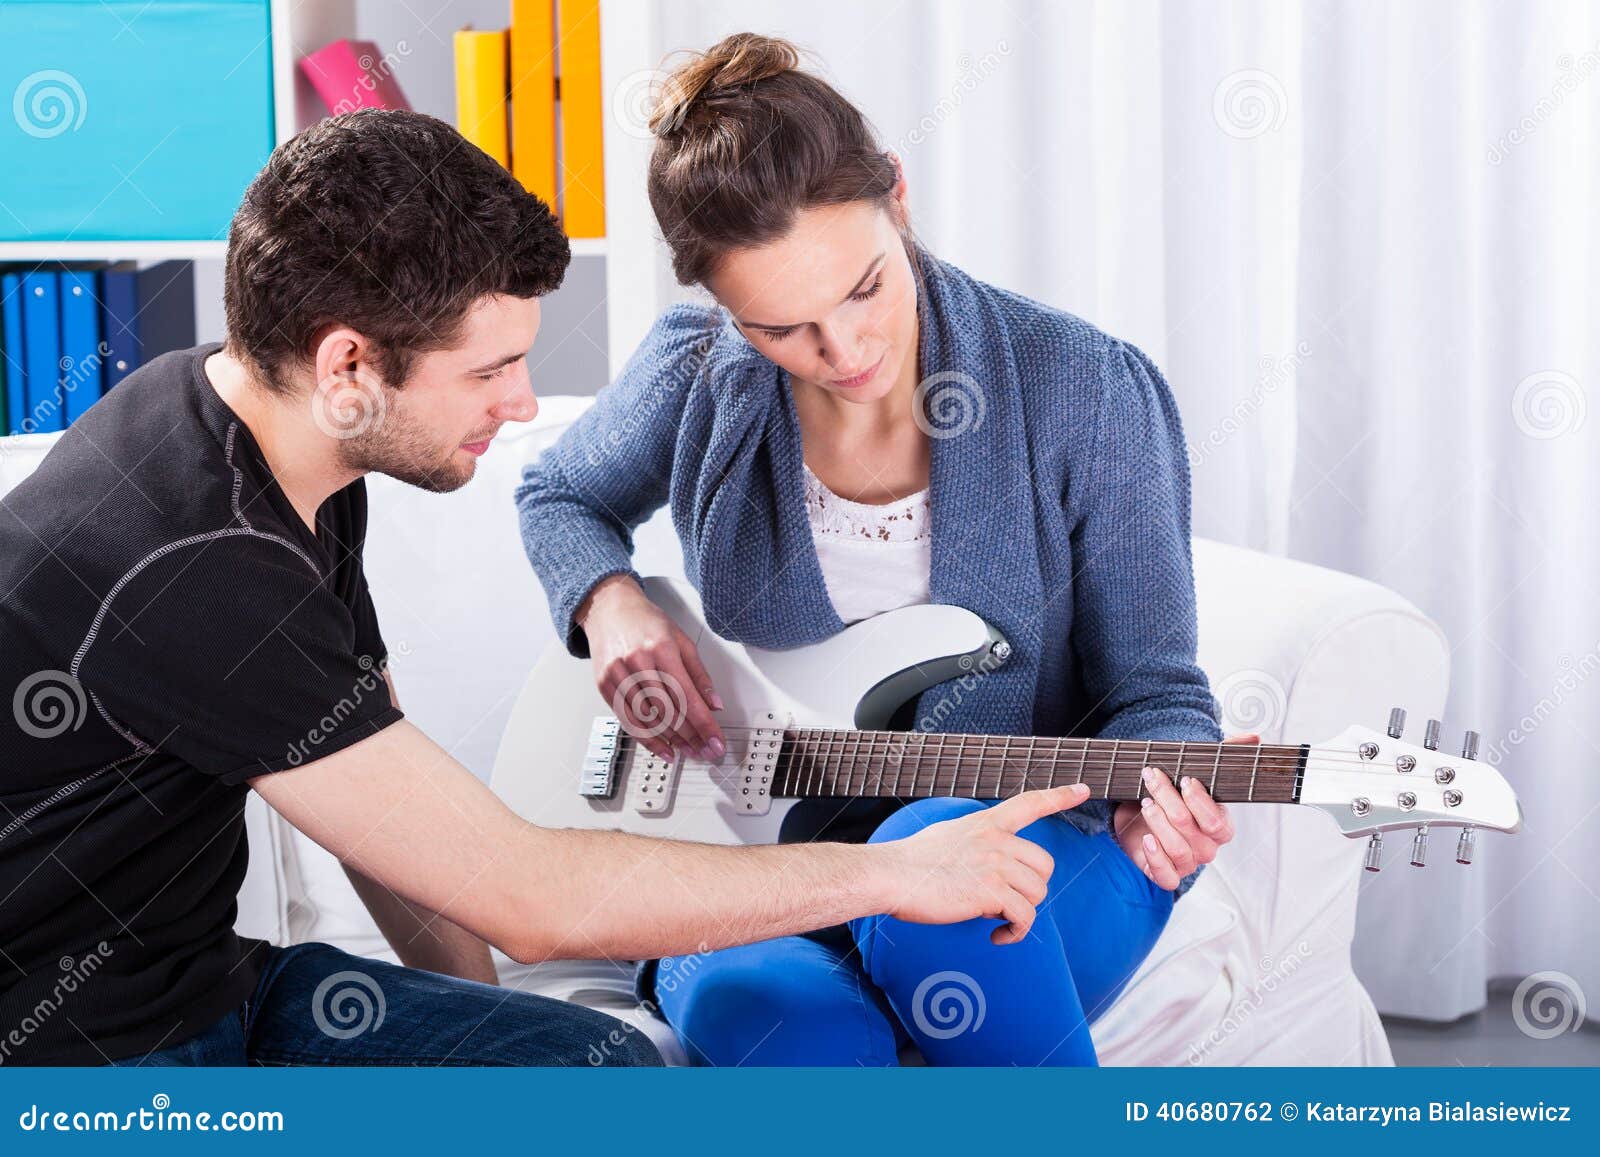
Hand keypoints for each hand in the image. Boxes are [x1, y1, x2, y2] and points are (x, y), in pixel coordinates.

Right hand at [577, 574, 724, 762]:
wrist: (609, 609)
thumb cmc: (646, 622)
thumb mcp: (681, 640)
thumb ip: (699, 674)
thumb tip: (714, 704)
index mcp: (662, 649)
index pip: (688, 696)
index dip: (704, 724)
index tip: (716, 741)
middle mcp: (638, 662)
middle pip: (668, 711)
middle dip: (691, 737)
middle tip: (706, 751)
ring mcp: (618, 675)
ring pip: (648, 719)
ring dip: (671, 741)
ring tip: (688, 751)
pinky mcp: (604, 685)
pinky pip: (628, 721)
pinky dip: (647, 739)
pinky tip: (663, 748)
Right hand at [874, 783, 1094, 945]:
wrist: (891, 875)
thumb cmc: (911, 861)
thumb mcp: (948, 835)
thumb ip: (975, 841)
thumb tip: (986, 859)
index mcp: (986, 823)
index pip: (1030, 803)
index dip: (1060, 795)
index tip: (1083, 789)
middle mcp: (995, 840)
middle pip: (1043, 866)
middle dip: (1030, 888)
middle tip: (1004, 900)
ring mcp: (995, 864)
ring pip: (1037, 893)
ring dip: (1020, 913)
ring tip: (996, 919)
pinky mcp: (990, 892)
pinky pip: (1024, 917)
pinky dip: (1015, 932)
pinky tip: (997, 935)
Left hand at [1112, 734, 1251, 889]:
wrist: (1139, 815)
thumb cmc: (1173, 795)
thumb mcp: (1196, 771)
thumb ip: (1225, 755)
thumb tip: (1254, 738)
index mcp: (1220, 827)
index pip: (1216, 821)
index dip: (1199, 801)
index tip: (1184, 779)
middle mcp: (1207, 848)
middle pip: (1189, 827)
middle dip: (1168, 798)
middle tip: (1152, 777)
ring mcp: (1187, 863)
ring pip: (1176, 848)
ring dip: (1157, 821)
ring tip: (1145, 802)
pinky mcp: (1166, 874)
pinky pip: (1166, 876)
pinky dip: (1155, 858)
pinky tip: (1146, 838)